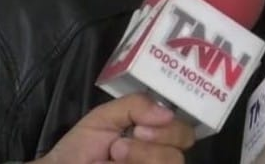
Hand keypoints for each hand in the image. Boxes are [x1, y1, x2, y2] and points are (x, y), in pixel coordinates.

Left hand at [35, 92, 194, 163]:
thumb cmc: (80, 149)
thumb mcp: (104, 117)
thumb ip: (135, 105)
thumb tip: (168, 113)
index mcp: (155, 136)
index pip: (185, 131)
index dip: (171, 127)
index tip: (143, 126)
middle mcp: (160, 156)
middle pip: (183, 149)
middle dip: (159, 140)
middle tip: (130, 138)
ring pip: (173, 163)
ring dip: (144, 155)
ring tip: (115, 155)